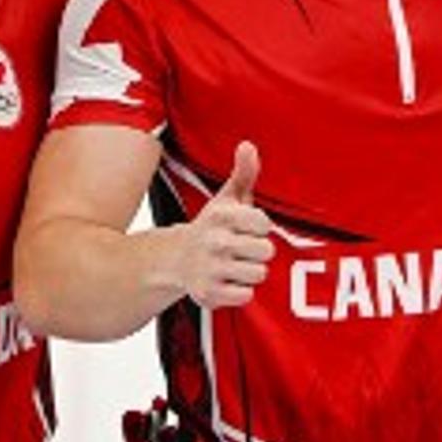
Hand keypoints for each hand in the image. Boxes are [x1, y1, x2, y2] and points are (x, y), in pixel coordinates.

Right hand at [174, 141, 273, 308]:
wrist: (176, 259)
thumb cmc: (211, 228)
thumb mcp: (226, 199)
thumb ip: (243, 173)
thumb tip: (248, 146)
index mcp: (221, 216)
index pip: (264, 223)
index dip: (260, 227)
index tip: (247, 226)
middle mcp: (214, 241)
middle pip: (266, 251)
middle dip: (258, 250)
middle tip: (242, 248)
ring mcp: (210, 269)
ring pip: (259, 273)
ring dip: (251, 271)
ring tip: (235, 263)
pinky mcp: (208, 293)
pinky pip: (246, 295)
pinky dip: (240, 291)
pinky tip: (228, 280)